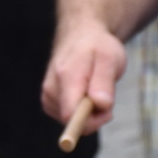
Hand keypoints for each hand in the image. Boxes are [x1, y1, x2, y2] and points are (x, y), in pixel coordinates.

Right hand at [42, 18, 125, 135]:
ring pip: (73, 122)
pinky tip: (86, 93)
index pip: (71, 115)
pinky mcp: (49, 101)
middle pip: (74, 122)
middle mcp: (51, 89)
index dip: (91, 122)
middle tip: (107, 94)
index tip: (108, 111)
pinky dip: (82, 111)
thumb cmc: (97, 47)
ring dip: (90, 113)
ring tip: (96, 89)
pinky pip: (70, 118)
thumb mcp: (109, 57)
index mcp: (66, 77)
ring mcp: (48, 96)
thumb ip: (104, 81)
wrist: (80, 36)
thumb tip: (101, 104)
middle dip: (95, 115)